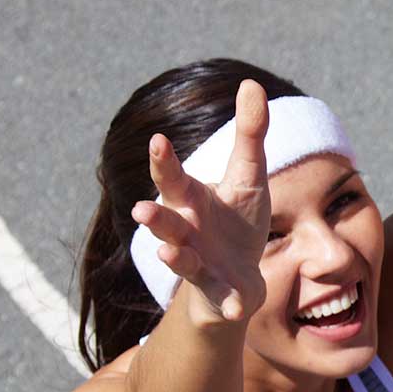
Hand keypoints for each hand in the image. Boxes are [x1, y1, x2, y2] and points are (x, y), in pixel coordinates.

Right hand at [130, 81, 273, 321]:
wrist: (239, 281)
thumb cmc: (236, 222)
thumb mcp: (249, 175)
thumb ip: (249, 133)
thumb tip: (251, 83)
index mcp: (193, 200)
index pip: (174, 178)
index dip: (164, 161)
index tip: (158, 139)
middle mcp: (188, 232)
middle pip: (167, 221)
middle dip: (155, 215)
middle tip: (141, 209)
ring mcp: (199, 264)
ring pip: (181, 260)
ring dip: (173, 258)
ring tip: (167, 253)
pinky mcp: (219, 292)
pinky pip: (221, 298)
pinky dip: (226, 303)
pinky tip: (234, 309)